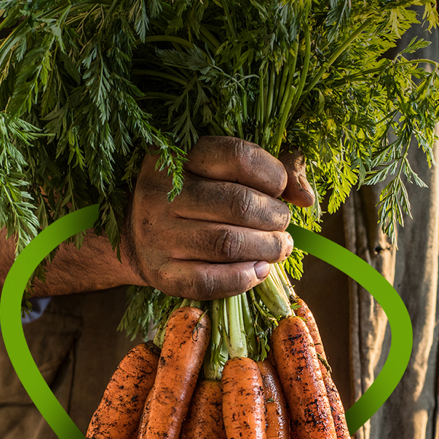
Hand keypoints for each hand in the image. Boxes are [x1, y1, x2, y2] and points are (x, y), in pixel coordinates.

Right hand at [130, 136, 313, 299]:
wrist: (131, 235)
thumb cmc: (190, 199)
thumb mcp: (217, 172)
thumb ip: (268, 171)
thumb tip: (306, 197)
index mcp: (176, 157)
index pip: (236, 156)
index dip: (273, 174)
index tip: (282, 189)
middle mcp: (159, 193)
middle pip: (238, 204)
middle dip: (275, 217)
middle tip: (283, 225)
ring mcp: (157, 235)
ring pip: (228, 243)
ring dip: (267, 248)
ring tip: (279, 247)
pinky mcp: (160, 273)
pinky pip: (210, 281)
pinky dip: (244, 278)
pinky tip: (259, 271)